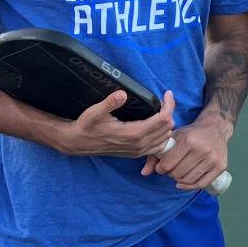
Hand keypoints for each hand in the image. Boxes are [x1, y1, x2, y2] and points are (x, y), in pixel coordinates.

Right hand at [54, 88, 176, 161]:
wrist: (78, 143)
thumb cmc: (86, 126)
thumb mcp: (94, 112)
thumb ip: (109, 103)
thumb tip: (122, 94)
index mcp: (133, 134)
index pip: (163, 119)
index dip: (169, 105)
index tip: (167, 93)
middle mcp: (139, 144)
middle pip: (167, 128)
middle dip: (168, 112)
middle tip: (162, 100)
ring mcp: (138, 151)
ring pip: (165, 138)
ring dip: (166, 124)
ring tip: (160, 110)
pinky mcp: (136, 153)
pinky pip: (158, 146)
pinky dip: (162, 135)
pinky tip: (156, 125)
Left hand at [143, 110, 231, 191]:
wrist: (215, 127)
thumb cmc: (191, 133)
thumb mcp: (173, 138)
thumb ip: (156, 155)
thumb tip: (144, 173)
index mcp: (188, 141)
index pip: (167, 165)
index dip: (161, 168)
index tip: (162, 166)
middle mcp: (202, 150)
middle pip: (177, 174)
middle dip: (170, 173)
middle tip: (172, 168)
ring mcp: (213, 159)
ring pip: (188, 180)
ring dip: (179, 180)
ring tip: (179, 172)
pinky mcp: (220, 167)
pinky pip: (201, 184)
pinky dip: (189, 186)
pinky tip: (184, 182)